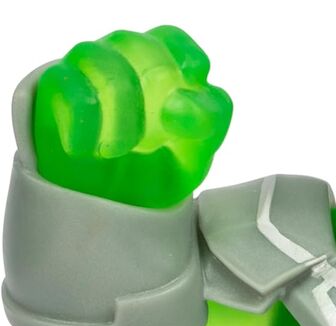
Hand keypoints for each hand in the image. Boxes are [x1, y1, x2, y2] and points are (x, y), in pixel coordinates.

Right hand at [32, 26, 231, 206]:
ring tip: (121, 149)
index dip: (184, 53)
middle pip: (132, 43)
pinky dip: (80, 116)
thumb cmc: (161, 168)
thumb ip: (209, 123)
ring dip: (118, 104)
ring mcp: (87, 74)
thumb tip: (184, 105)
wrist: (116, 207)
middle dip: (151, 79)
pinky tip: (87, 150)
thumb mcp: (196, 153)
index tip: (193, 77)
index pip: (172, 41)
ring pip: (97, 58)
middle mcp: (123, 62)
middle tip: (163, 128)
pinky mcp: (56, 94)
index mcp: (163, 70)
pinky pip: (64, 85)